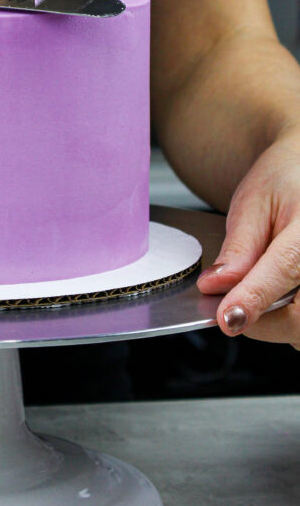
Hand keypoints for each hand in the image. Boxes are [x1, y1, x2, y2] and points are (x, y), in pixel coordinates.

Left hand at [197, 126, 299, 347]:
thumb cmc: (287, 181)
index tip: (227, 318)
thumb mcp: (254, 203)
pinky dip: (289, 322)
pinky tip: (278, 299)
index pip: (285, 269)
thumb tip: (217, 285)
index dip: (254, 298)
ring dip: (278, 324)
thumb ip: (238, 248)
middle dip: (263, 321)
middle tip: (232, 307)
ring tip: (258, 293)